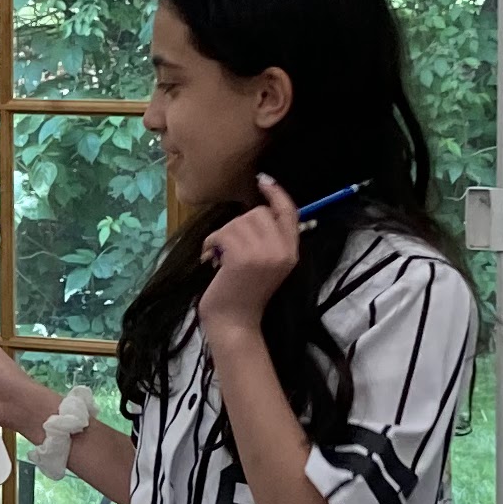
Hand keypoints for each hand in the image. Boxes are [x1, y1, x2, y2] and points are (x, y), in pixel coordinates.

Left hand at [198, 177, 301, 335]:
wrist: (234, 323)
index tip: (263, 180)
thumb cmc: (244, 294)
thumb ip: (269, 240)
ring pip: (238, 222)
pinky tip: (212, 261)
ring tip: (221, 259)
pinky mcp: (243, 257)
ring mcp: (264, 253)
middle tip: (230, 250)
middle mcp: (282, 251)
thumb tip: (257, 210)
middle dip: (238, 226)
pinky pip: (222, 233)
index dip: (276, 193)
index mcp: (291, 252)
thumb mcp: (267, 265)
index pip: (289, 212)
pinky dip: (211, 245)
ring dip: (222, 237)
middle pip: (258, 213)